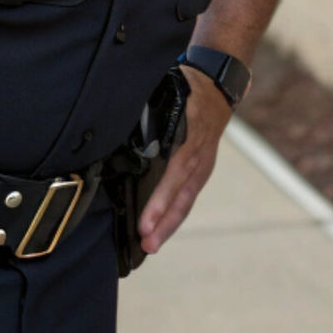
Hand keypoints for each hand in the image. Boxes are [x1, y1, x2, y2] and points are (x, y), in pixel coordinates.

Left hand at [137, 66, 232, 254]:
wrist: (218, 86)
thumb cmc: (189, 87)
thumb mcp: (170, 89)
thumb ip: (149, 109)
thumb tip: (113, 122)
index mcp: (191, 134)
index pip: (176, 172)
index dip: (161, 199)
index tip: (145, 222)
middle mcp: (199, 154)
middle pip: (182, 194)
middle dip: (164, 221)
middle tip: (146, 243)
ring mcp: (203, 164)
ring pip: (186, 200)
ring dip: (168, 224)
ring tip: (150, 245)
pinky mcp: (201, 170)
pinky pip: (188, 197)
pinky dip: (174, 215)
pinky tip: (161, 230)